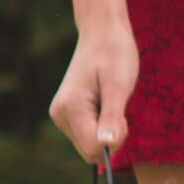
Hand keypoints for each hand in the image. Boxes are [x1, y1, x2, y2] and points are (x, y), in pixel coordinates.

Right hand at [50, 21, 139, 163]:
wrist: (102, 33)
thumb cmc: (114, 53)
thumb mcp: (119, 86)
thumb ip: (112, 117)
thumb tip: (108, 146)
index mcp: (70, 108)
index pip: (93, 149)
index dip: (116, 140)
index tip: (124, 116)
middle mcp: (60, 115)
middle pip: (90, 150)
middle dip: (111, 137)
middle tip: (119, 108)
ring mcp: (61, 114)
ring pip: (89, 143)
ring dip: (107, 130)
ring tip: (112, 101)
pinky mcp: (67, 113)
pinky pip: (88, 133)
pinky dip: (102, 125)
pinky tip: (105, 103)